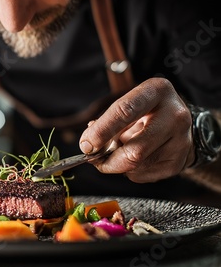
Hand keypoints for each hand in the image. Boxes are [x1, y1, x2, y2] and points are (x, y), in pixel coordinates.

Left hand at [79, 78, 195, 182]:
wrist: (179, 121)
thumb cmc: (146, 109)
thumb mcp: (129, 103)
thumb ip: (107, 120)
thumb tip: (88, 143)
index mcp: (156, 91)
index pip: (125, 112)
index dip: (101, 131)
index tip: (86, 145)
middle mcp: (175, 115)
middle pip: (135, 150)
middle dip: (108, 160)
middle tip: (94, 158)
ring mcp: (181, 141)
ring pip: (137, 166)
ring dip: (118, 164)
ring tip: (119, 150)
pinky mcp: (178, 162)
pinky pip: (142, 174)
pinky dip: (130, 170)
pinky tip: (135, 156)